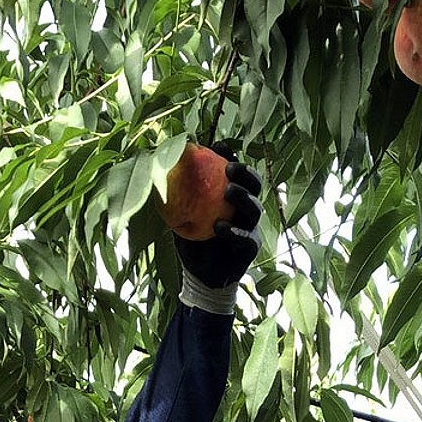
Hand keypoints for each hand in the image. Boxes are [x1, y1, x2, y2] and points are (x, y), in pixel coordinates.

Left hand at [173, 145, 262, 289]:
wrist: (199, 273)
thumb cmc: (191, 237)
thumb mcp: (181, 211)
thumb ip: (179, 189)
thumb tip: (166, 161)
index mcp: (232, 195)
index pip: (237, 171)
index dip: (232, 156)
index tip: (219, 148)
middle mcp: (245, 208)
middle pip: (254, 185)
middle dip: (245, 172)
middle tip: (229, 167)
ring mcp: (250, 227)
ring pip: (255, 208)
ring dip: (243, 197)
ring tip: (228, 191)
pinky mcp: (250, 247)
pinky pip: (246, 237)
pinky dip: (234, 231)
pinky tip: (220, 227)